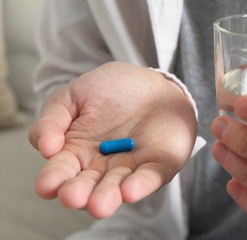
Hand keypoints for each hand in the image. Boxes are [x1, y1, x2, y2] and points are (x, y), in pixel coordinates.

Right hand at [29, 62, 196, 218]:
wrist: (151, 81)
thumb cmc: (111, 90)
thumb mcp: (74, 96)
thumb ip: (52, 120)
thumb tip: (46, 149)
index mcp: (77, 152)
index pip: (61, 170)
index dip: (53, 179)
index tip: (47, 186)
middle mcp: (102, 166)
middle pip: (88, 186)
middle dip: (79, 193)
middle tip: (73, 197)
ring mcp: (131, 167)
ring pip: (117, 187)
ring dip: (108, 196)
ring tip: (99, 205)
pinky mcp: (159, 165)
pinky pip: (150, 177)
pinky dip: (141, 185)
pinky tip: (129, 191)